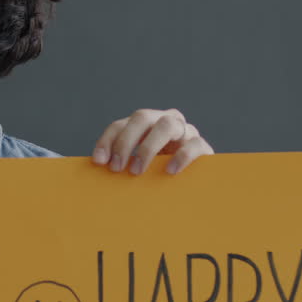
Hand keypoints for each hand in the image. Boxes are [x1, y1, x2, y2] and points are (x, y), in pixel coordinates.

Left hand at [91, 108, 213, 174]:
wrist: (193, 183)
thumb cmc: (157, 174)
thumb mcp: (137, 166)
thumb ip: (121, 163)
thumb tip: (99, 169)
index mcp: (145, 124)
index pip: (121, 124)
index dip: (107, 140)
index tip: (98, 161)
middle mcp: (164, 121)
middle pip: (142, 117)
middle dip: (125, 142)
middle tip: (116, 168)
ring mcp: (185, 131)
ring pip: (167, 125)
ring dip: (148, 147)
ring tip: (137, 171)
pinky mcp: (202, 146)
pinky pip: (194, 144)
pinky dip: (181, 156)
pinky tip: (170, 171)